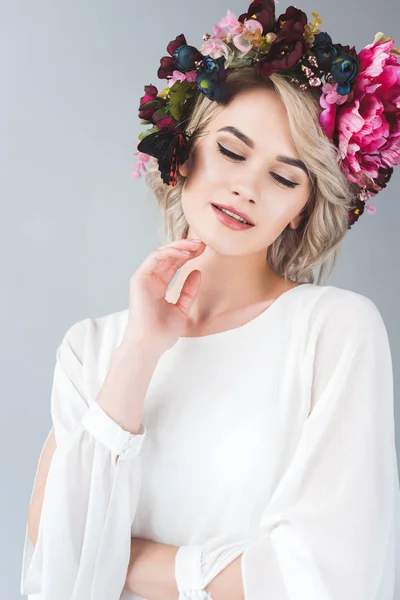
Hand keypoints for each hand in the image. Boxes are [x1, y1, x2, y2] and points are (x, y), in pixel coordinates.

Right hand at [121, 239, 205, 355]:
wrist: (150, 344)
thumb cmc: (162, 332)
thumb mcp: (182, 308)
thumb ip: (189, 290)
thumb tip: (197, 271)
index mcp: (159, 286)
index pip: (173, 264)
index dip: (188, 255)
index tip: (203, 250)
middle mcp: (150, 280)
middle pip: (168, 256)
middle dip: (186, 248)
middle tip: (202, 244)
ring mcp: (144, 278)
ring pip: (161, 253)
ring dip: (179, 247)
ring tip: (195, 246)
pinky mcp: (139, 278)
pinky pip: (154, 258)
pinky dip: (169, 252)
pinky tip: (184, 253)